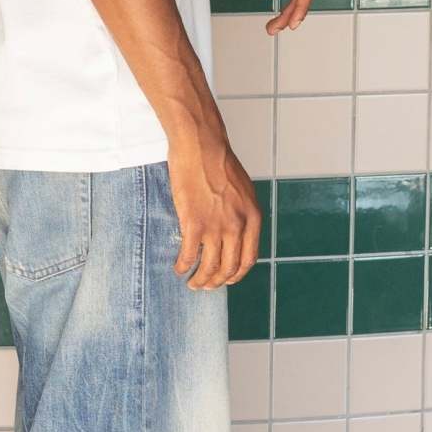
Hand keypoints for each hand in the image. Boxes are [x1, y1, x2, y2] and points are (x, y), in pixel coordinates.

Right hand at [167, 128, 261, 288]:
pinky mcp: (193, 223)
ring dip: (200, 280)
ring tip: (192, 283)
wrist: (201, 145)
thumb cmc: (218, 162)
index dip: (237, 274)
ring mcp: (215, 226)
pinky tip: (178, 267)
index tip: (227, 279)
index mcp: (252, 218)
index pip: (248, 259)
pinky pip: (189, 255)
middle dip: (217, 282)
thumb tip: (236, 231)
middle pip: (229, 268)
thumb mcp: (243, 190)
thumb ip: (242, 213)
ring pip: (210, 267)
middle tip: (206, 285)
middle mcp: (237, 226)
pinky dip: (183, 266)